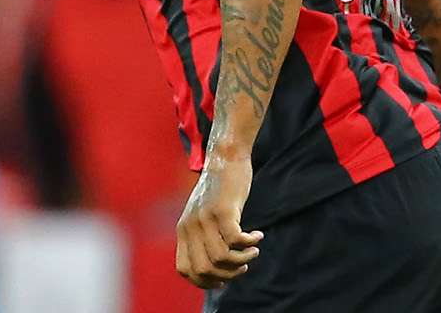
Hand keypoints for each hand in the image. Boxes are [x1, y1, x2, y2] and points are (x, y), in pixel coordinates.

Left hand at [175, 155, 262, 288]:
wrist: (224, 159)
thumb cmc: (217, 191)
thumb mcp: (202, 215)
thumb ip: (202, 238)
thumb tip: (213, 269)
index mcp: (182, 230)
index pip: (185, 270)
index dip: (204, 282)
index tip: (222, 280)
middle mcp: (190, 226)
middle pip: (204, 270)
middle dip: (226, 276)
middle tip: (242, 267)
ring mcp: (205, 218)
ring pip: (221, 259)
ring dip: (241, 261)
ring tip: (252, 251)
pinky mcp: (223, 209)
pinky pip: (236, 240)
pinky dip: (250, 244)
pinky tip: (258, 236)